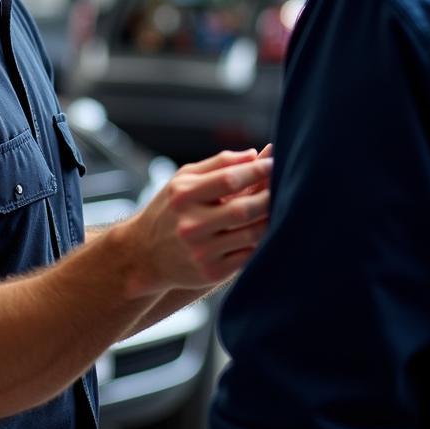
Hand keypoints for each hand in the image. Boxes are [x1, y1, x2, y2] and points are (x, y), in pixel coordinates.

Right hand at [122, 149, 271, 295]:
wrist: (144, 254)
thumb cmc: (171, 209)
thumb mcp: (184, 180)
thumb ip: (218, 164)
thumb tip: (254, 155)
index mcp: (183, 196)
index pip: (228, 180)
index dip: (257, 170)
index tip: (275, 162)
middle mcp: (190, 225)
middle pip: (242, 210)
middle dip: (270, 196)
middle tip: (285, 184)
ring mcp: (200, 252)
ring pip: (251, 234)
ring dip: (272, 218)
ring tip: (283, 204)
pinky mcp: (211, 273)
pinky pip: (249, 255)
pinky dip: (264, 240)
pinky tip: (271, 228)